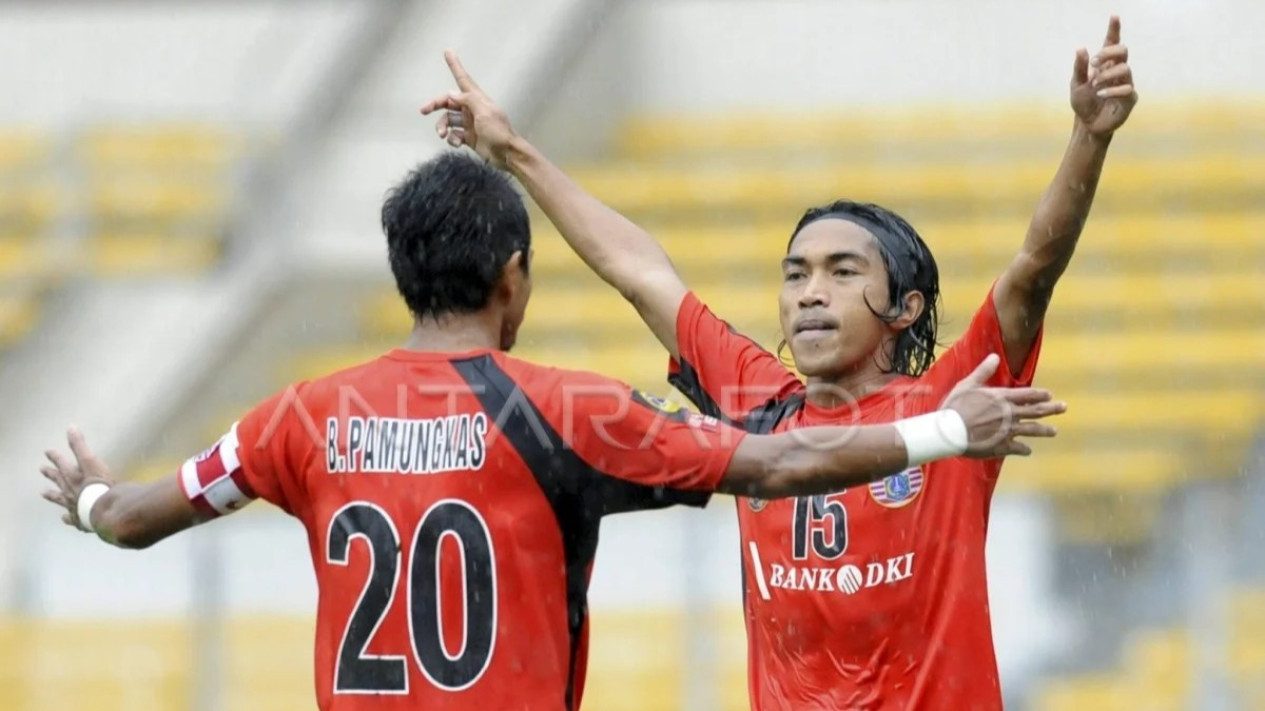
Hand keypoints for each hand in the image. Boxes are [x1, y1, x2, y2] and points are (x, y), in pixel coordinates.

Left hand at [41, 427, 115, 530]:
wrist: (106, 511)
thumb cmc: (100, 486)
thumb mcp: (91, 462)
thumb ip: (80, 446)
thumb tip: (70, 427)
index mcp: (72, 476)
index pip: (62, 463)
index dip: (55, 456)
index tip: (47, 451)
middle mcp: (69, 490)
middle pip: (58, 480)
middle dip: (51, 474)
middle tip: (41, 470)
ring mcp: (73, 506)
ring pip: (60, 499)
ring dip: (52, 495)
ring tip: (43, 493)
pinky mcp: (79, 519)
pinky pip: (71, 518)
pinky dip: (67, 517)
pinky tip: (65, 518)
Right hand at [420, 52, 516, 167]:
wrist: (507, 154)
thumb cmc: (498, 131)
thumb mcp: (484, 112)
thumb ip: (467, 100)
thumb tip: (451, 92)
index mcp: (477, 99)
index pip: (463, 79)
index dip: (455, 66)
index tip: (448, 52)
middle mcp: (471, 109)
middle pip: (448, 102)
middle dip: (435, 105)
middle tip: (423, 110)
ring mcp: (469, 124)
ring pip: (448, 120)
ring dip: (442, 126)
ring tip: (442, 134)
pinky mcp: (468, 137)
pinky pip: (453, 134)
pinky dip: (451, 139)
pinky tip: (456, 142)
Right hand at [941, 354, 1065, 457]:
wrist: (950, 431)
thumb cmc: (955, 406)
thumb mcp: (967, 384)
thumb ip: (983, 371)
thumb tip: (995, 356)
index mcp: (1002, 398)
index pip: (1028, 394)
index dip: (1040, 395)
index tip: (1050, 395)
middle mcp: (1009, 414)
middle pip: (1036, 411)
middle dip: (1052, 409)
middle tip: (1063, 407)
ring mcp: (1008, 431)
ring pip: (1032, 430)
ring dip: (1044, 430)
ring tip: (1054, 431)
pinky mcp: (1002, 446)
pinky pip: (1018, 448)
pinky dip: (1024, 450)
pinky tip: (1028, 451)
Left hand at [1071, 15, 1137, 136]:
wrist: (1087, 124)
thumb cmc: (1083, 103)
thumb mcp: (1076, 85)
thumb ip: (1079, 68)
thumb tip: (1081, 48)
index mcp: (1104, 65)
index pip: (1111, 43)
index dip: (1114, 30)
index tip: (1114, 16)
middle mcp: (1117, 71)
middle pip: (1123, 51)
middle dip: (1109, 52)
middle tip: (1094, 62)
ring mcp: (1125, 83)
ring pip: (1125, 69)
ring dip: (1107, 75)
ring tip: (1094, 85)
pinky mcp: (1130, 98)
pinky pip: (1127, 88)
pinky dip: (1112, 90)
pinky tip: (1101, 94)